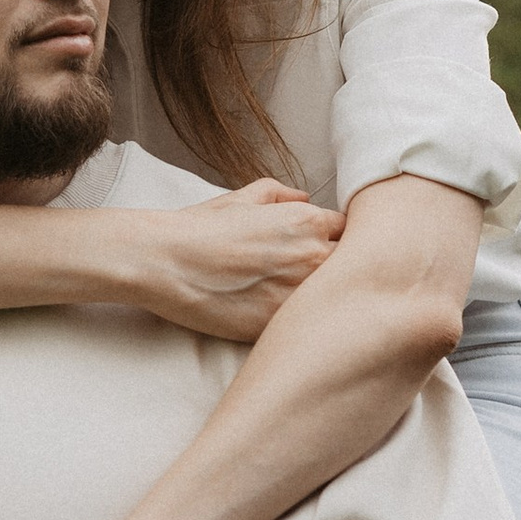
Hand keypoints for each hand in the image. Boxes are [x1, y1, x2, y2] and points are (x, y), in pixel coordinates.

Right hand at [130, 180, 342, 343]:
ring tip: (309, 304)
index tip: (322, 252)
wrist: (166, 262)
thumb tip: (304, 197)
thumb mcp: (243, 198)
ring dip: (326, 301)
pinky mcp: (282, 325)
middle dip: (341, 272)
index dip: (339, 242)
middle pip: (354, 268)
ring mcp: (300, 293)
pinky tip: (290, 323)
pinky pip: (309, 325)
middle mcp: (313, 255)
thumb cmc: (201, 229)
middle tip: (319, 280)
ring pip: (336, 300)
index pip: (351, 233)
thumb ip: (281, 194)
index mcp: (308, 221)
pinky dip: (304, 324)